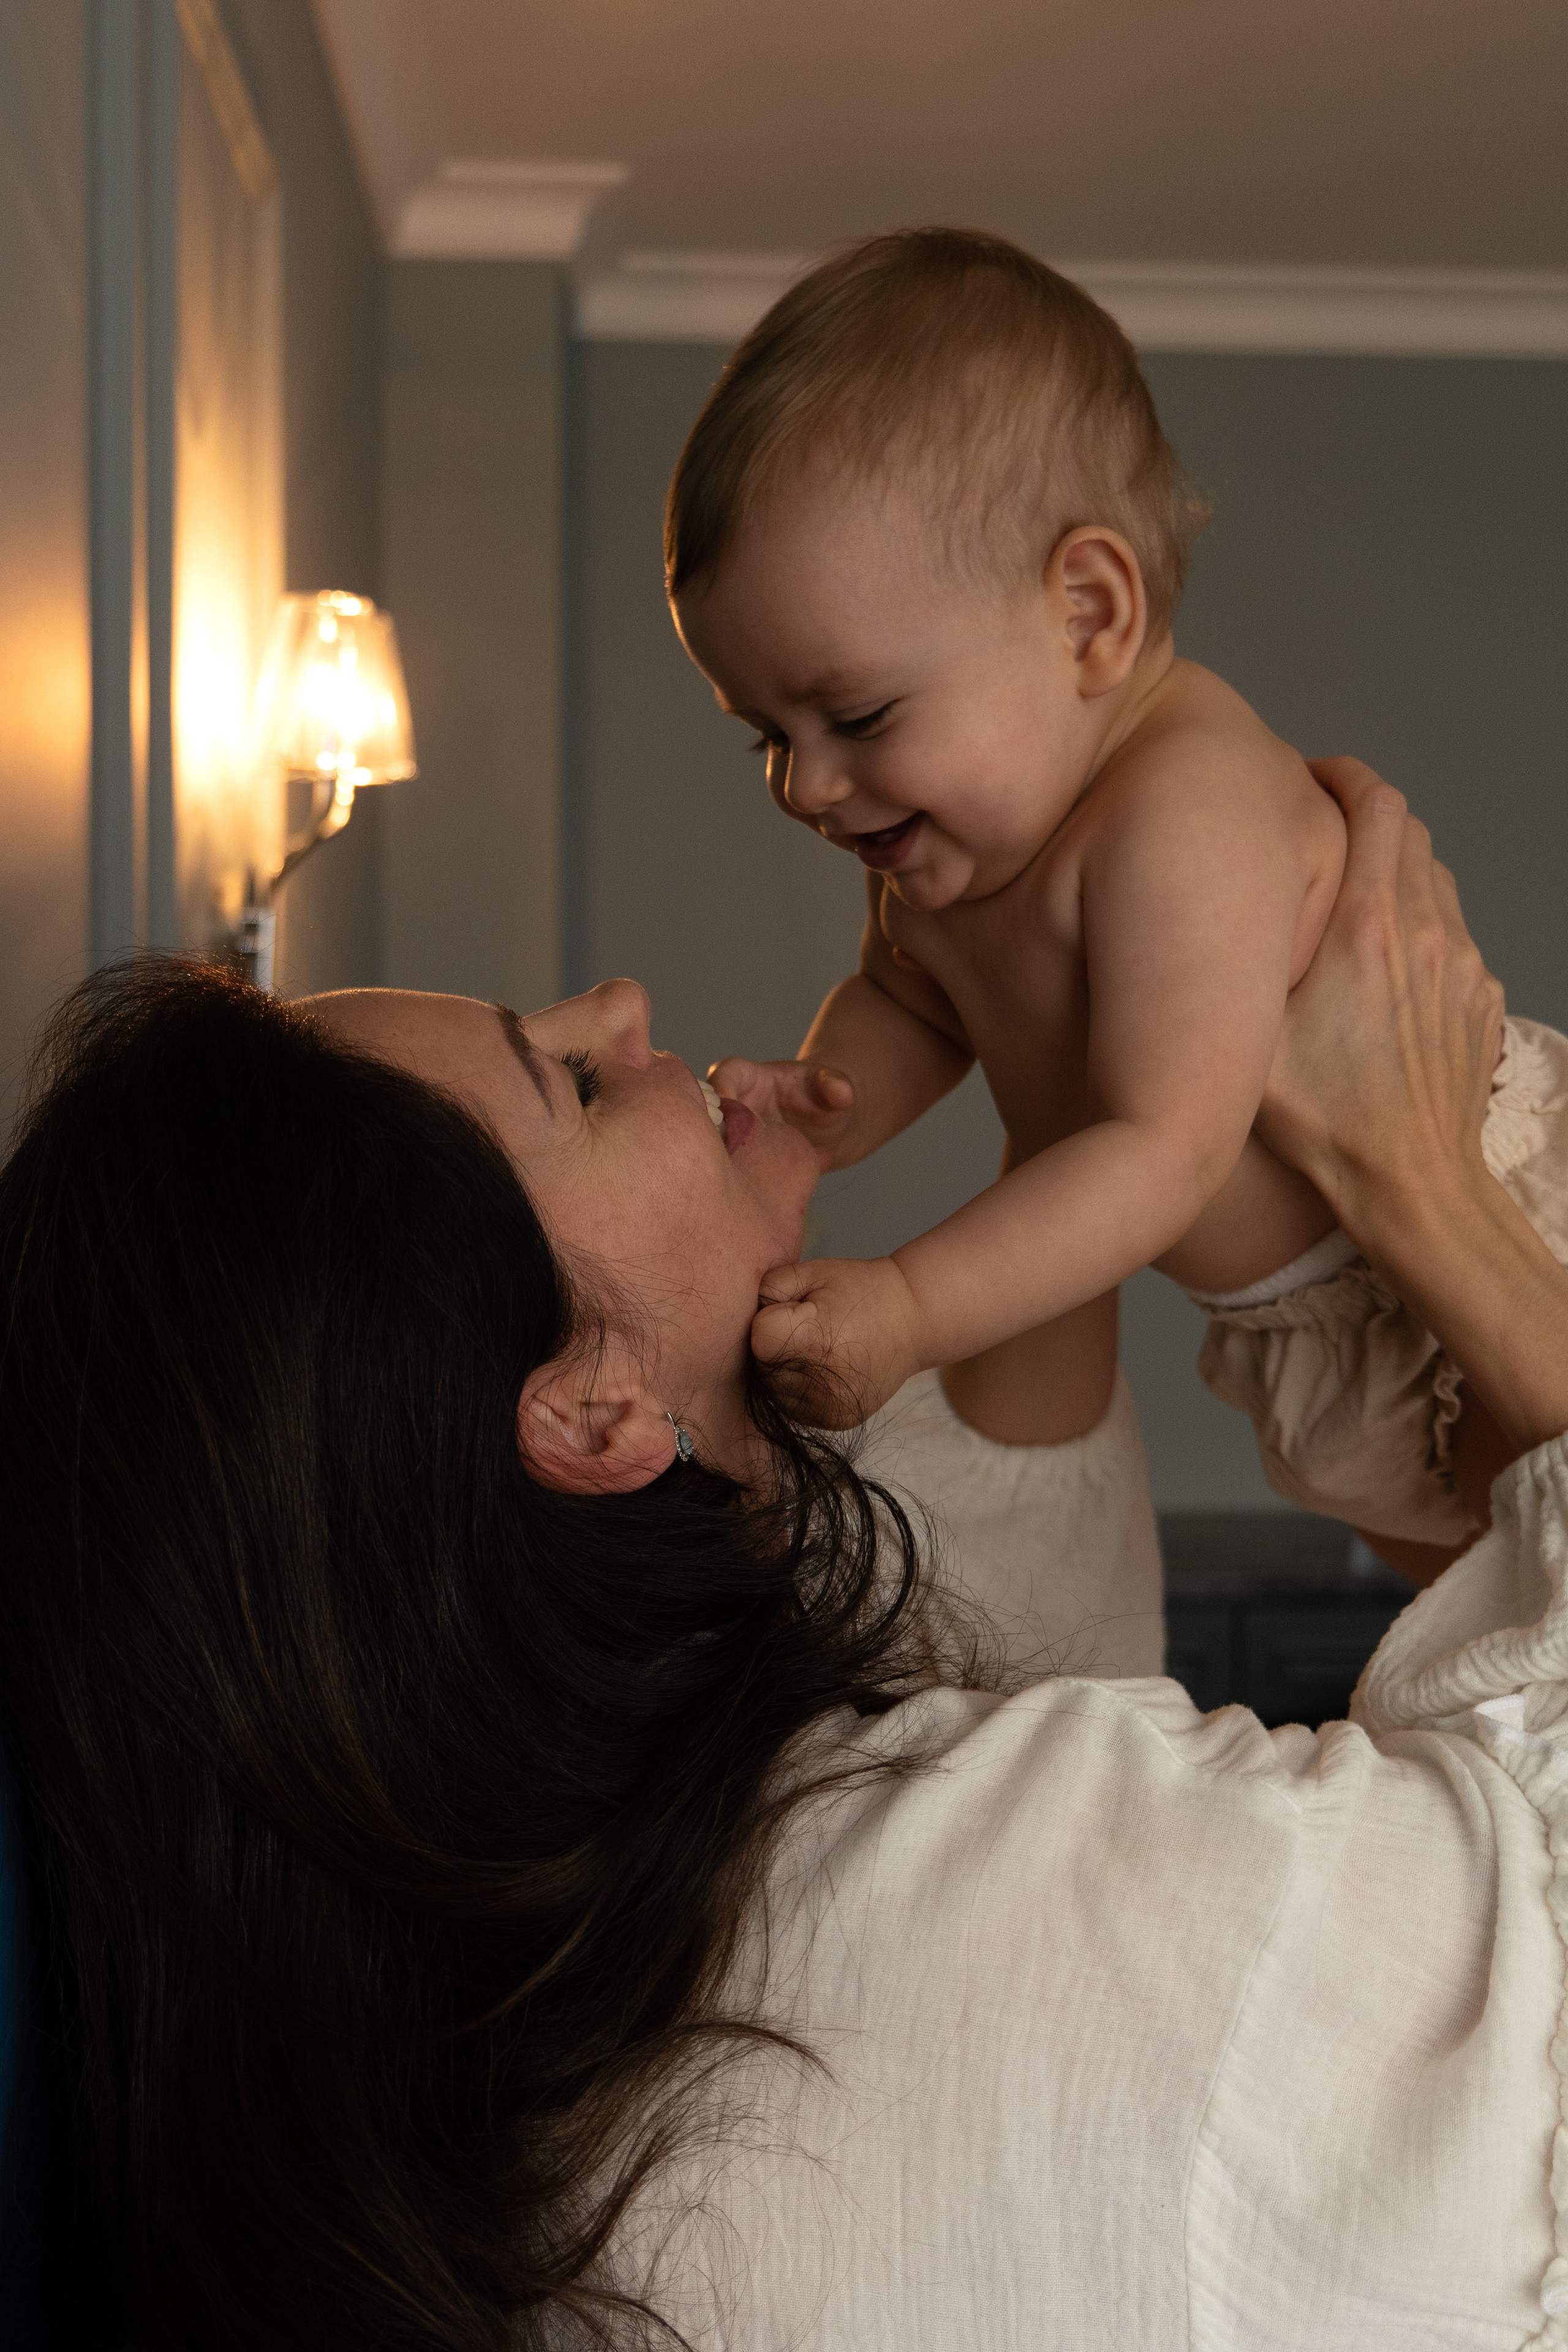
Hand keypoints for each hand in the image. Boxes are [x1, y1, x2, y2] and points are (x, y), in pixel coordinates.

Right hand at [707, 1055, 855, 1171]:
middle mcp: (731, 1105)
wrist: (824, 1133)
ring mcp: (729, 1133)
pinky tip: (741, 1199)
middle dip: (710, 1128)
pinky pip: (723, 1169)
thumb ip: (836, 1086)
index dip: (722, 1086)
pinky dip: (729, 1182)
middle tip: (724, 1150)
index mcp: (749, 1077)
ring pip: (709, 1143)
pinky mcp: (734, 1160)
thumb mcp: (834, 1088)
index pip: (726, 1072)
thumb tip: (841, 1091)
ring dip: (716, 1160)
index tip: (727, 1104)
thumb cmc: (823, 1100)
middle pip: (705, 1110)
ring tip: (733, 1178)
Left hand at [749, 1255, 926, 1427]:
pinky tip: (823, 1367)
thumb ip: (768, 1288)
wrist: (913, 1319)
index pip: (758, 1339)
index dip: (770, 1320)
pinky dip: (798, 1389)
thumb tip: (741, 1320)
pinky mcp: (835, 1421)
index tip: (795, 1311)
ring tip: (815, 1348)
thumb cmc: (858, 1289)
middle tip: (807, 1328)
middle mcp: (821, 1382)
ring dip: (782, 1371)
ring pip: (773, 1391)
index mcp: (814, 1341)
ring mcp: (829, 1407)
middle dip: (773, 1347)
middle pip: (762, 1367)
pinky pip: (792, 1407)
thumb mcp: (813, 1271)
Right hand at [1258, 757, 1504, 1235]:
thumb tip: (1203, 923)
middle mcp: (1424, 934)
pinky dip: (1420, 929)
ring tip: (1346, 900)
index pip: (1374, 805)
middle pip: (1409, 830)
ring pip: (1436, 879)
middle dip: (1364, 816)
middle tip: (1319, 832)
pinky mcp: (1480, 1000)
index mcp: (1365, 930)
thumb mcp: (1251, 1044)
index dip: (1343, 776)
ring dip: (1394, 872)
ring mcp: (1462, 967)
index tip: (1312, 779)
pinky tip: (1381, 969)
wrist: (1410, 1182)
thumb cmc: (1325, 1122)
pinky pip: (1455, 937)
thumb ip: (1232, 974)